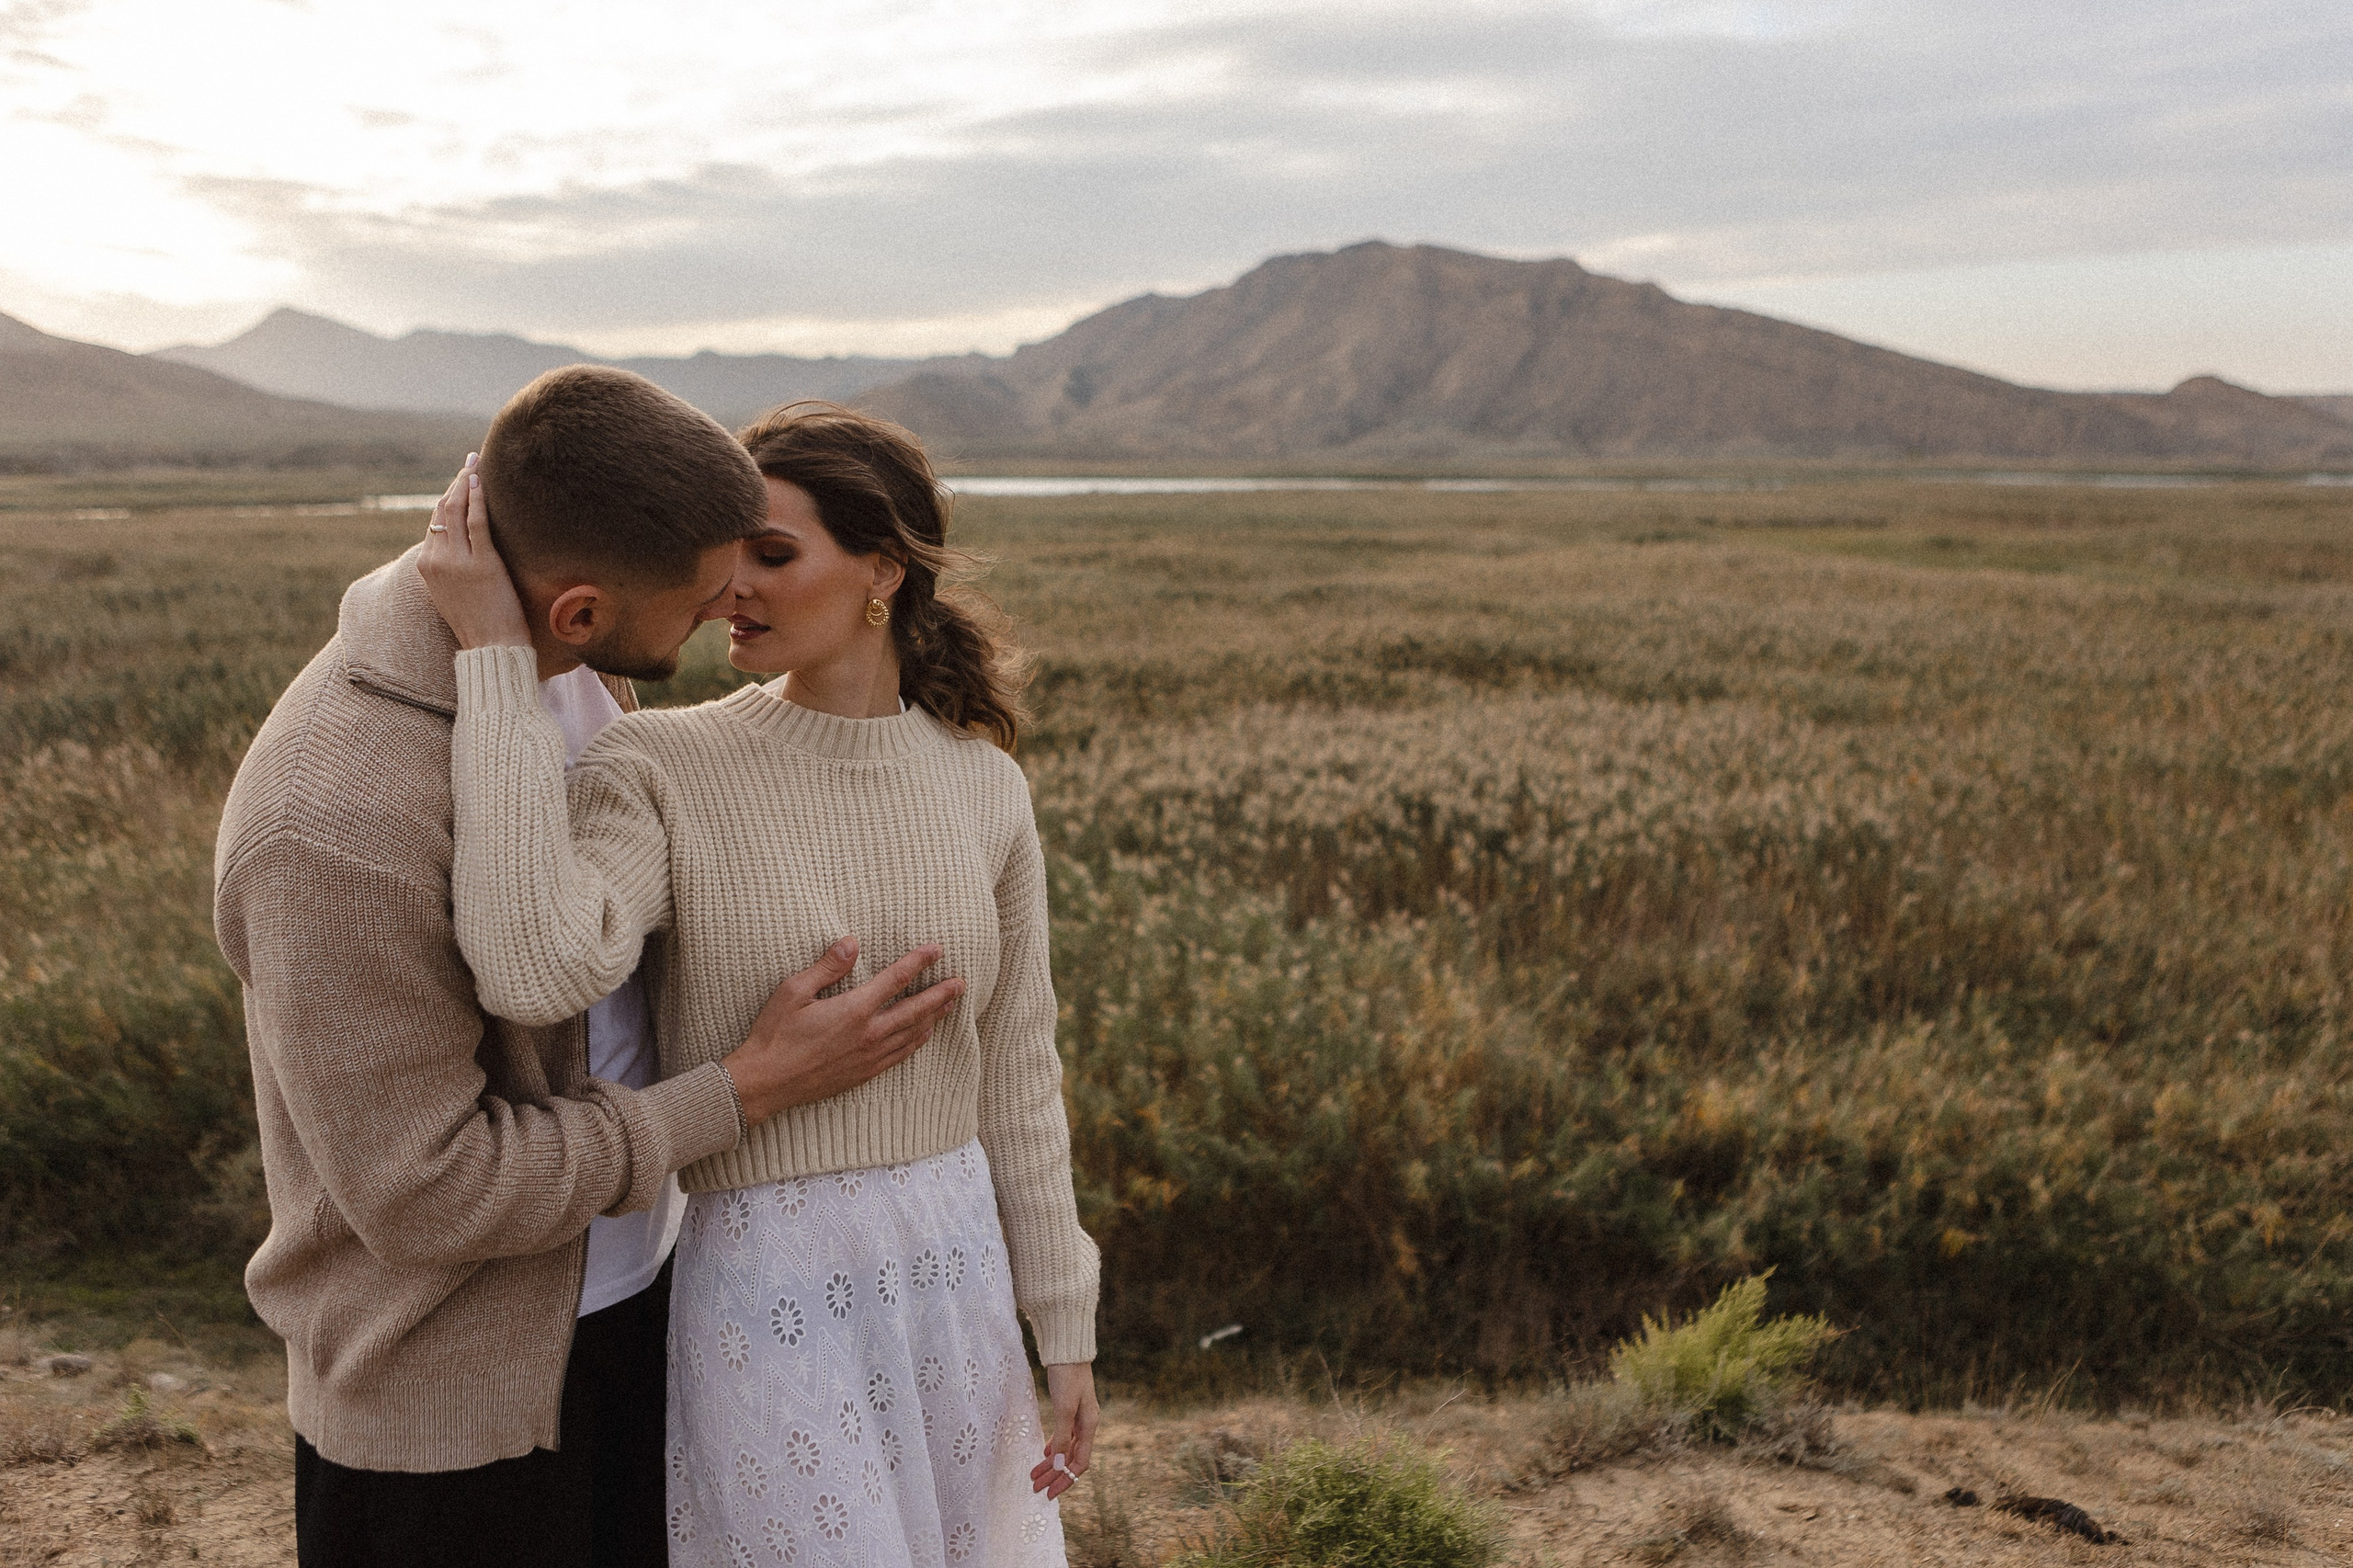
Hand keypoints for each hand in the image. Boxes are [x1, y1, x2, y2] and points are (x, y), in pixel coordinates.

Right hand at [417, 454, 532, 650]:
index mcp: (426, 566)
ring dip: (466, 483)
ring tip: (476, 464)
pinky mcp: (481, 563)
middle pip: (441, 511)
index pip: (434, 523)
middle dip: (456, 483)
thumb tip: (463, 550)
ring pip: (455, 511)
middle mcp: (435, 560)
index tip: (460, 481)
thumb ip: (452, 569)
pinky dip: (478, 498)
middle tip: (470, 462)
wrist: (491, 647)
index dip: (447, 499)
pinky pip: (476, 522)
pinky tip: (483, 481)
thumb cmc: (480, 624)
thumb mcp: (454, 593)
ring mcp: (456, 562)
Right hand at [721, 937, 963, 1125]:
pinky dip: (917, 1042)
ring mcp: (869, 1057)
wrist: (765, 1083)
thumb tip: (852, 942)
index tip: (937, 949)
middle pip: (916, 1009)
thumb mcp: (794, 991)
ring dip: (935, 1017)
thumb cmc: (775, 1034)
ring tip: (951, 1005)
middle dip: (941, 994)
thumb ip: (827, 966)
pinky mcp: (863, 1074)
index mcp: (854, 1010)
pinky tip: (924, 1035)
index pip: (896, 979)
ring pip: (913, 1034)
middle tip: (962, 983)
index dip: (918, 962)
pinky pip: (900, 1055)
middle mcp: (869, 1034)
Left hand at [1031, 1362, 1097, 1499]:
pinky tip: (1043, 1453)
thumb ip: (1062, 1437)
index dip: (1065, 1480)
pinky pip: (1062, 1436)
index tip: (1049, 1493)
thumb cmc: (1068, 1376)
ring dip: (1050, 1464)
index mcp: (1089, 1426)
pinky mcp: (1069, 1409)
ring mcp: (1078, 1417)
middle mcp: (1086, 1424)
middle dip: (1053, 1475)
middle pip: (1070, 1458)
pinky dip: (1053, 1447)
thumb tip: (1059, 1465)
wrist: (1067, 1350)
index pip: (1079, 1463)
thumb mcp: (1064, 1408)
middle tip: (1035, 1488)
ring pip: (1065, 1448)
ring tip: (1033, 1475)